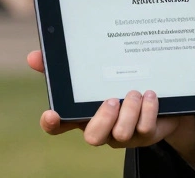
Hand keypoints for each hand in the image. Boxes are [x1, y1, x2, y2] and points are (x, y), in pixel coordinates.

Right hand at [26, 51, 194, 166]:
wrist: (160, 95)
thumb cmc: (119, 83)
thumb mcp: (95, 73)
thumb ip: (66, 67)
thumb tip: (33, 56)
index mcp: (84, 113)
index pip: (59, 125)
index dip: (52, 124)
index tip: (51, 114)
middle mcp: (102, 127)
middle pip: (93, 137)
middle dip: (103, 118)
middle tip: (112, 98)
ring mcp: (124, 134)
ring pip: (121, 134)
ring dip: (129, 111)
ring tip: (135, 91)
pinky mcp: (146, 134)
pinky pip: (144, 129)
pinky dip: (148, 109)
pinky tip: (150, 94)